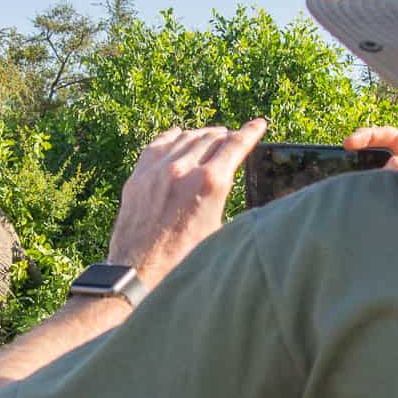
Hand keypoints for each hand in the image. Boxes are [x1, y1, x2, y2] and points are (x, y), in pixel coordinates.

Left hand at [107, 118, 268, 287]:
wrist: (139, 273)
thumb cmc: (183, 261)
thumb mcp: (218, 231)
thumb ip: (224, 200)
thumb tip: (232, 184)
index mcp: (210, 184)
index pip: (235, 145)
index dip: (250, 132)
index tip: (259, 124)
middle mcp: (183, 169)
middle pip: (211, 137)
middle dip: (226, 135)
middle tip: (233, 137)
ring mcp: (158, 170)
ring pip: (186, 137)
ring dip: (202, 135)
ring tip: (210, 137)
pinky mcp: (138, 176)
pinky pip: (158, 144)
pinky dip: (173, 137)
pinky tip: (178, 134)